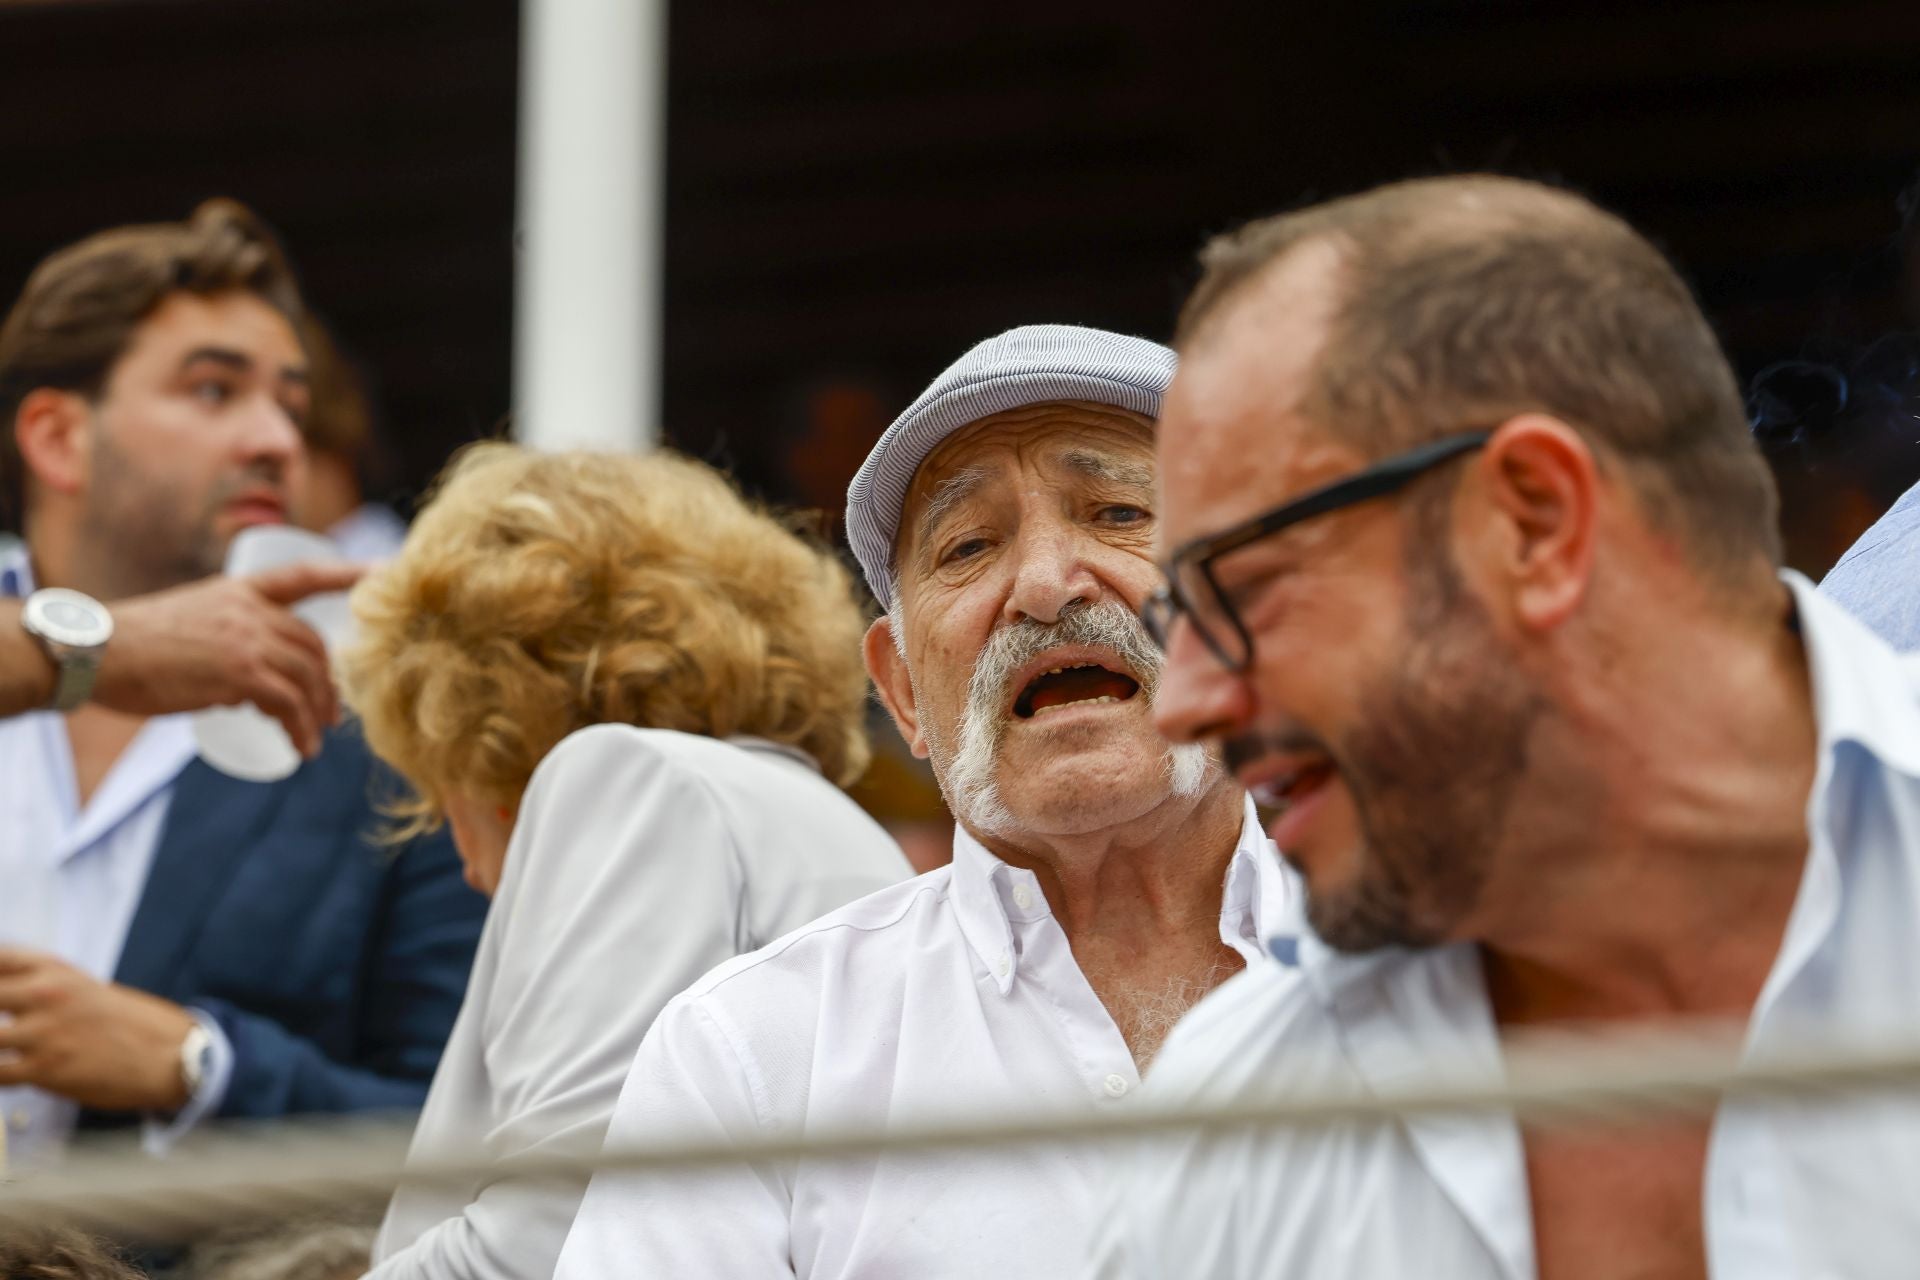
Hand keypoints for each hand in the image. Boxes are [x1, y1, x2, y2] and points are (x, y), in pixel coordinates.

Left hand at [0, 949, 195, 1111]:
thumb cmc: (123, 1021)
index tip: (0, 988)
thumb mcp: (79, 985)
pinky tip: (8, 1075)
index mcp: (53, 969)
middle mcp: (46, 994)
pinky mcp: (47, 1068)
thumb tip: (1, 987)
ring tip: (4, 1050)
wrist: (167, 1054)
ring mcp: (45, 1031)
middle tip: (3, 1027)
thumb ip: (34, 982)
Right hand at [91, 562, 365, 756]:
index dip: (346, 573)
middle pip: (313, 644)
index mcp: (240, 590)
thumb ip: (227, 642)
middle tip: (331, 711)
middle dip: (329, 680)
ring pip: (308, 677)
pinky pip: (289, 704)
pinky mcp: (240, 672)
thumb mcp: (192, 623)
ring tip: (317, 736)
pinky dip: (301, 729)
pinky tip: (301, 747)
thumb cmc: (134, 647)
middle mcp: (251, 609)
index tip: (384, 571)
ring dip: (320, 711)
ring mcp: (248, 638)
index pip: (303, 575)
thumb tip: (247, 688)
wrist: (97, 652)